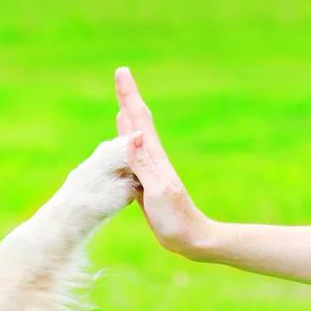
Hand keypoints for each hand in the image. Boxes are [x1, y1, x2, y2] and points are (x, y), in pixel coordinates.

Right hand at [114, 67, 216, 259]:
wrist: (189, 238)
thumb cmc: (175, 218)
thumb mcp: (157, 191)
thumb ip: (144, 164)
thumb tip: (132, 135)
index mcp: (154, 157)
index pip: (139, 120)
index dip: (129, 95)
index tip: (122, 72)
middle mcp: (152, 157)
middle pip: (137, 121)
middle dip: (128, 97)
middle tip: (121, 75)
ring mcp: (149, 168)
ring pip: (134, 135)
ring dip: (127, 116)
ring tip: (122, 101)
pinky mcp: (144, 180)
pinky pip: (131, 155)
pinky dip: (125, 141)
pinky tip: (123, 140)